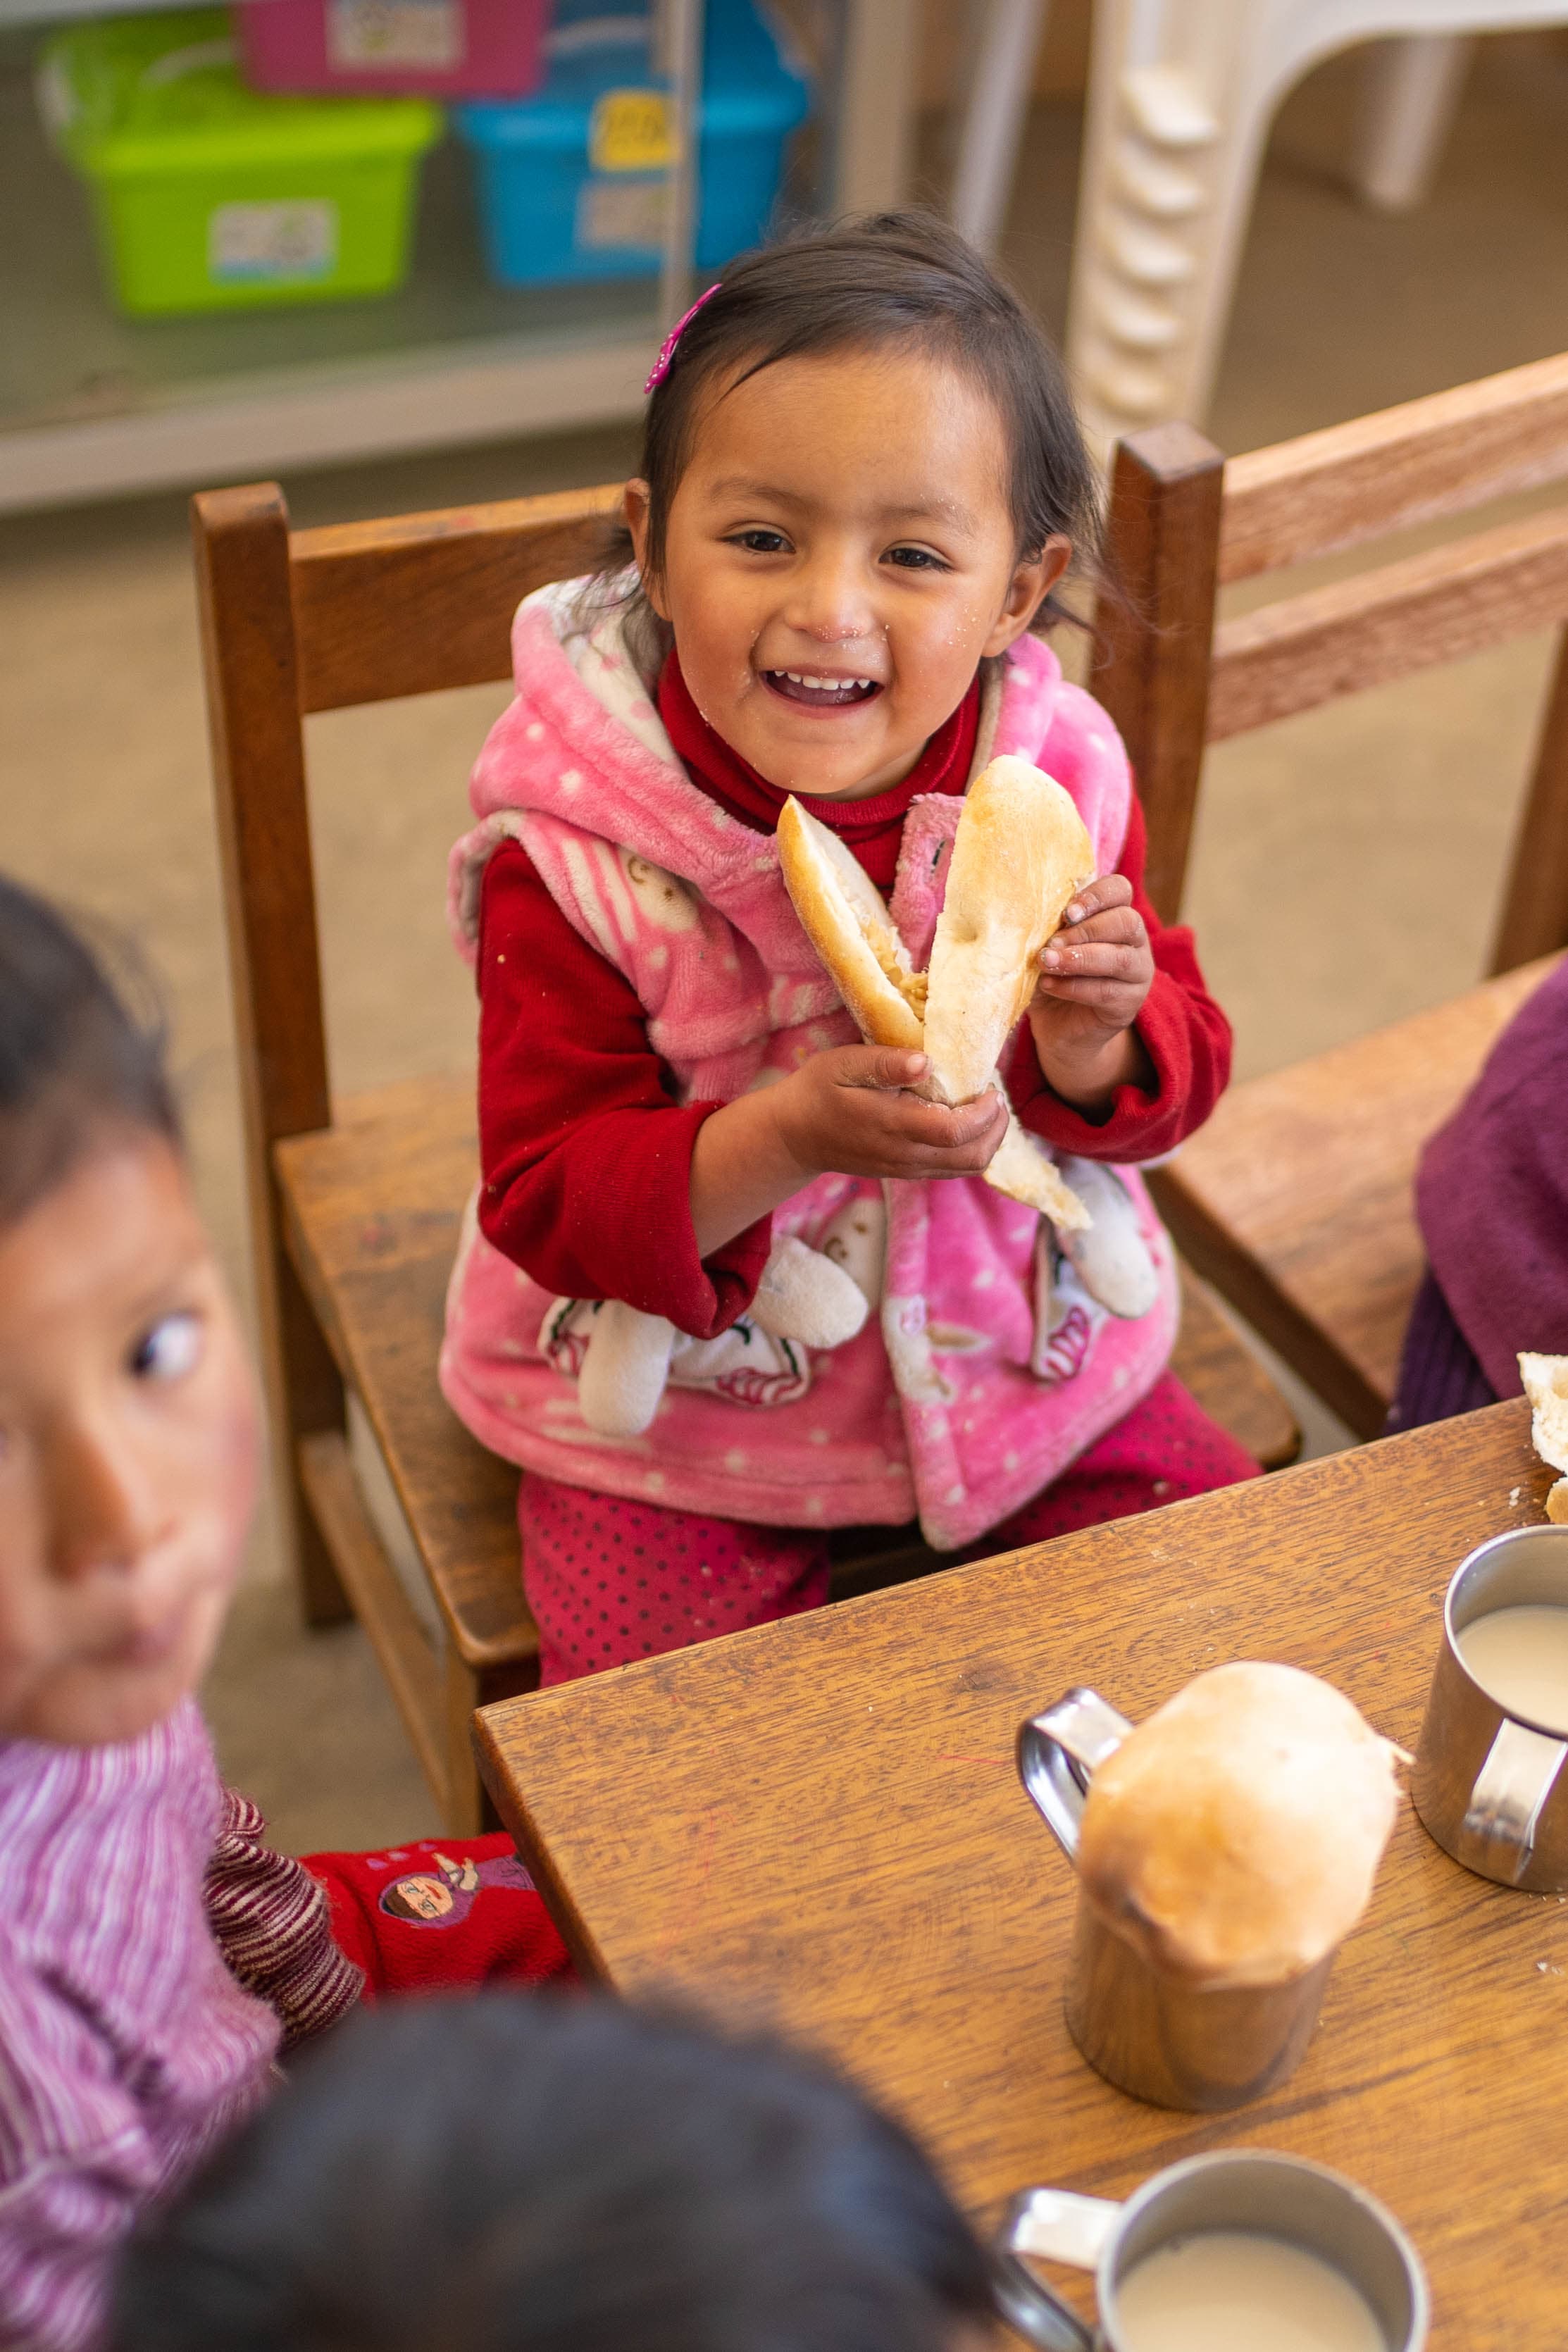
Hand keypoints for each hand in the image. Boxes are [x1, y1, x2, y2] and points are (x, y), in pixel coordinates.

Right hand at [772, 1044, 1008, 1182]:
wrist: (795, 1135)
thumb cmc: (819, 1090)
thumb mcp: (844, 1064)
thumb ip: (884, 1063)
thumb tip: (926, 1061)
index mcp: (893, 1125)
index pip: (955, 1130)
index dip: (985, 1112)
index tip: (990, 1086)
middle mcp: (905, 1155)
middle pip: (972, 1156)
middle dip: (996, 1128)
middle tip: (996, 1096)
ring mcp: (908, 1168)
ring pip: (968, 1168)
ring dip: (988, 1140)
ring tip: (986, 1108)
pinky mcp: (908, 1172)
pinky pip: (954, 1169)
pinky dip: (972, 1148)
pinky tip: (966, 1122)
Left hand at [1028, 874, 1154, 1112]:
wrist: (1057, 1027)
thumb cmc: (1050, 976)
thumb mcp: (1046, 946)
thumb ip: (1048, 929)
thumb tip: (1026, 915)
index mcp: (1114, 915)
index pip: (1119, 890)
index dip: (1096, 896)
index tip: (1066, 913)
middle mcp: (1134, 941)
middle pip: (1127, 921)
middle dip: (1086, 930)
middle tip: (1051, 943)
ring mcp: (1138, 973)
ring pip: (1120, 958)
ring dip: (1079, 958)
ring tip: (1046, 962)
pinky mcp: (1129, 1003)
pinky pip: (1107, 991)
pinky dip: (1073, 987)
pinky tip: (1049, 986)